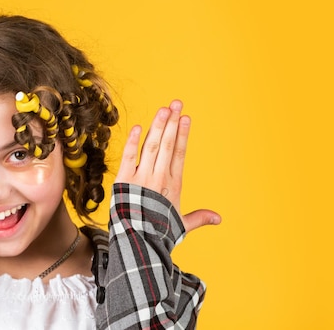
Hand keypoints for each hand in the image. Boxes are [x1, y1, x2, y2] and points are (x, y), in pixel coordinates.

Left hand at [115, 100, 220, 232]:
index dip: (182, 134)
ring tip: (164, 109)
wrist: (139, 241)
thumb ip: (199, 218)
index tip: (186, 117)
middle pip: (166, 144)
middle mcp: (159, 177)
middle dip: (172, 123)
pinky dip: (133, 141)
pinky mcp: (124, 180)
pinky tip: (138, 126)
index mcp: (173, 184)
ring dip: (158, 126)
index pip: (179, 153)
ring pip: (151, 146)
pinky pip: (129, 157)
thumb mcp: (182, 225)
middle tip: (176, 103)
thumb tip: (219, 219)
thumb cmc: (160, 233)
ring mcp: (142, 177)